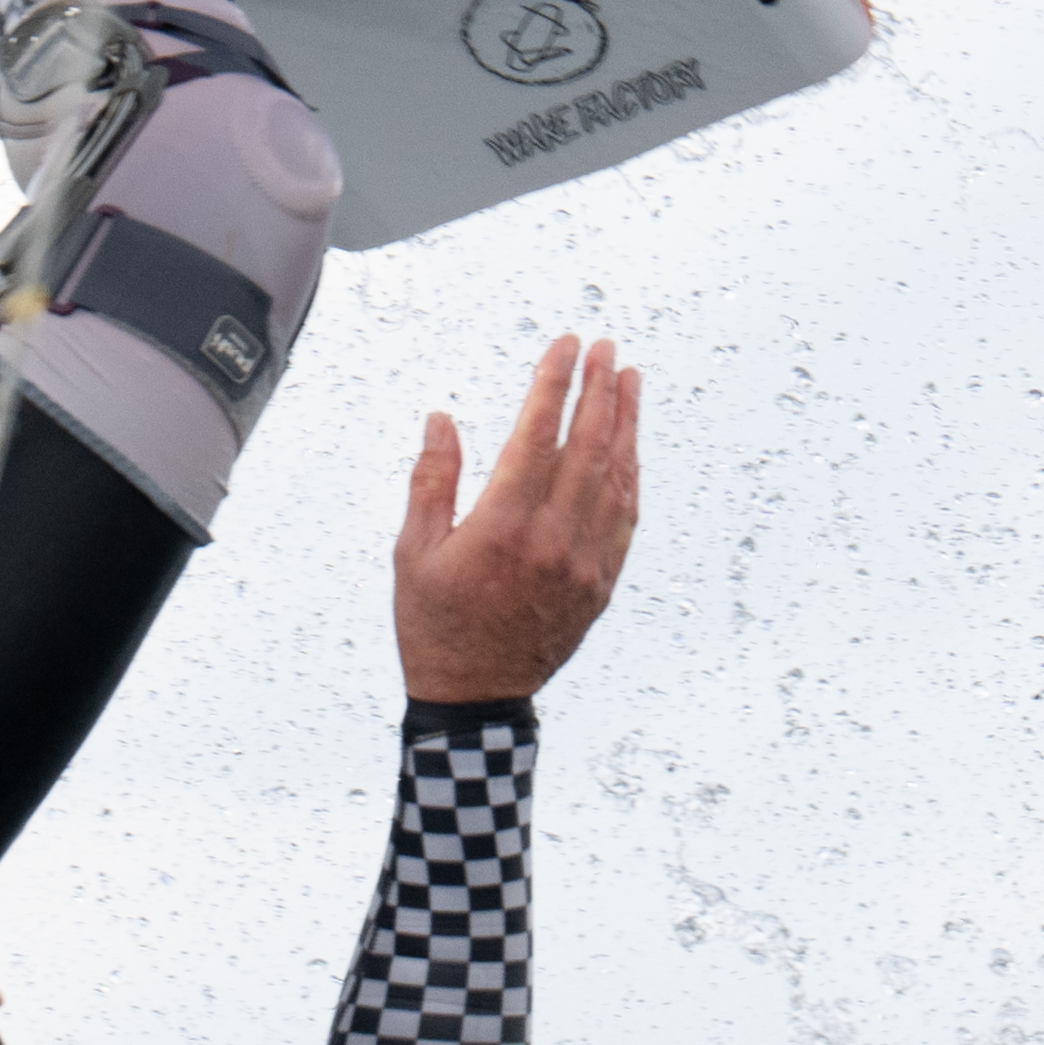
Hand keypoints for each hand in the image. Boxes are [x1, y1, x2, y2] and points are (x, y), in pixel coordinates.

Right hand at [395, 335, 644, 704]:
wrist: (475, 697)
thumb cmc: (435, 626)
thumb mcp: (413, 553)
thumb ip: (432, 481)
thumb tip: (443, 421)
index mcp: (502, 527)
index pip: (537, 435)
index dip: (554, 384)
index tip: (566, 347)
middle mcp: (551, 540)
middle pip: (587, 447)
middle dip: (599, 390)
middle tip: (606, 348)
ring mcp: (583, 563)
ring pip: (615, 478)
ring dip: (624, 424)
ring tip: (629, 381)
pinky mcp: (600, 583)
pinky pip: (625, 517)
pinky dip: (630, 475)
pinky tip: (629, 448)